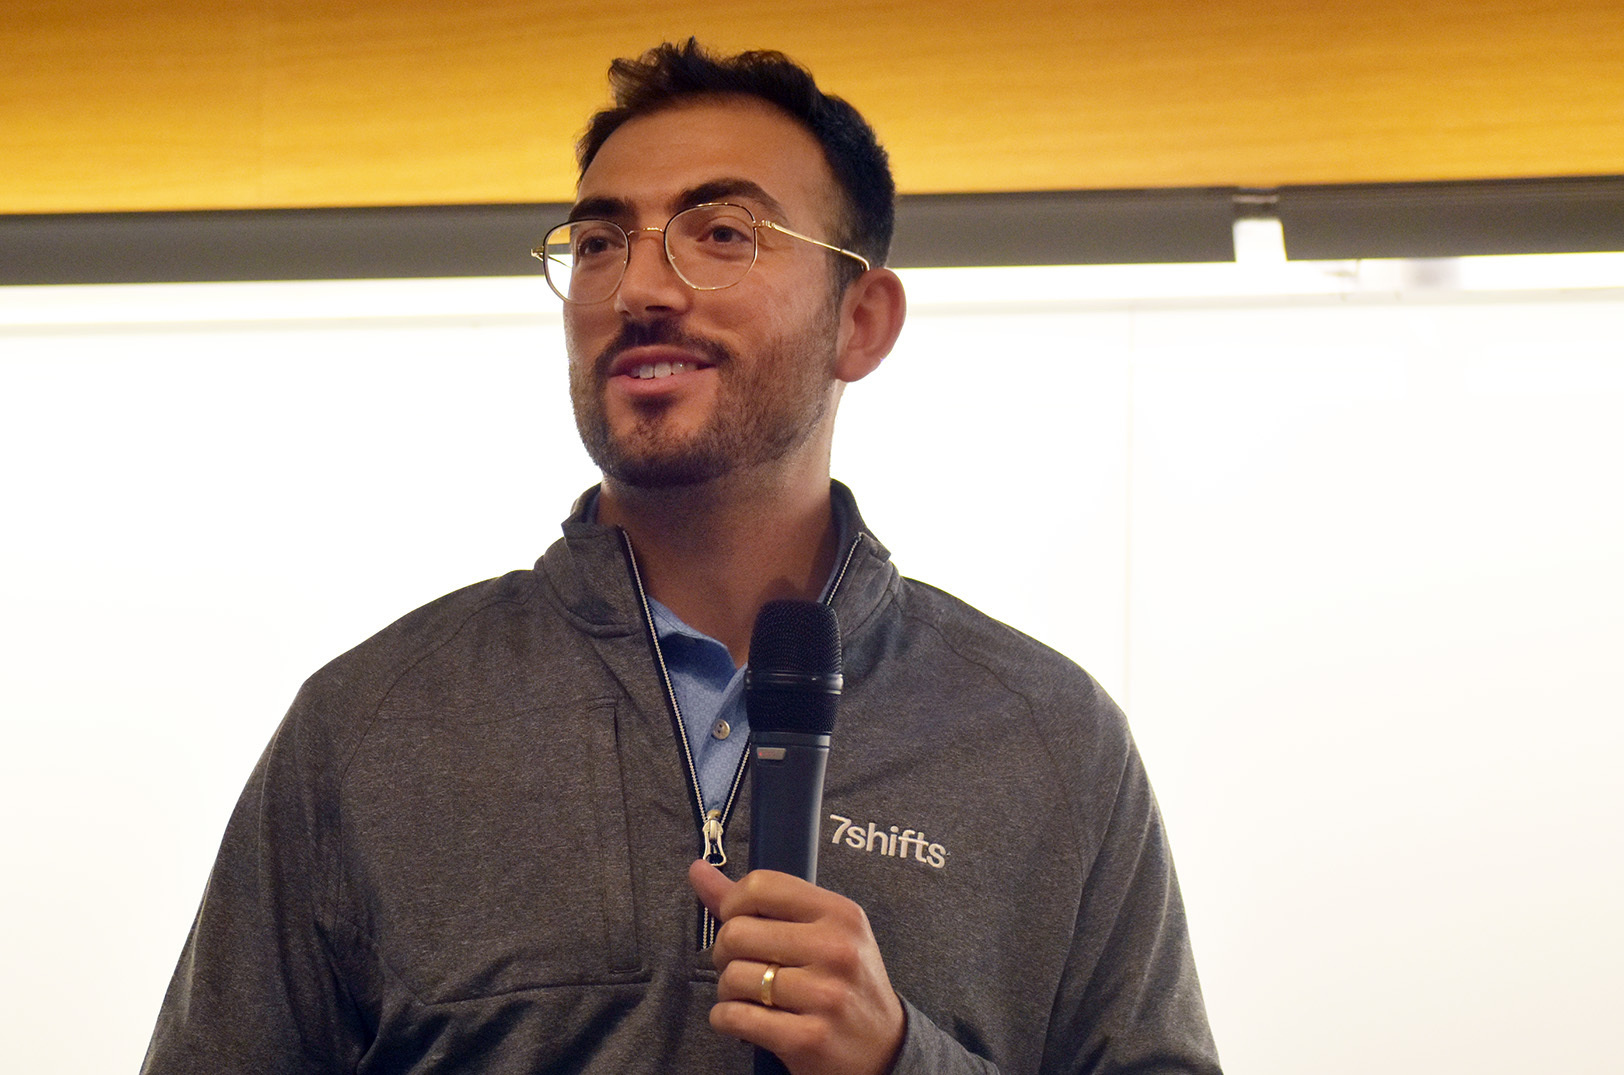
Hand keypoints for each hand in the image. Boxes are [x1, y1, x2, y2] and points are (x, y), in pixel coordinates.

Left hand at [689, 860, 905, 1074]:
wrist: (883, 1049)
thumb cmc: (842, 982)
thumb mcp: (818, 932)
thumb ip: (758, 903)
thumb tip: (698, 870)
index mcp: (839, 913)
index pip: (761, 886)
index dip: (733, 904)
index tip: (736, 921)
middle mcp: (836, 949)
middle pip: (737, 932)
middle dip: (724, 952)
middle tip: (740, 964)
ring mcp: (825, 995)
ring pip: (733, 977)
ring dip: (726, 990)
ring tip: (747, 995)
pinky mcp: (808, 1038)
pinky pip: (736, 1017)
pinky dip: (725, 1019)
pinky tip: (741, 1019)